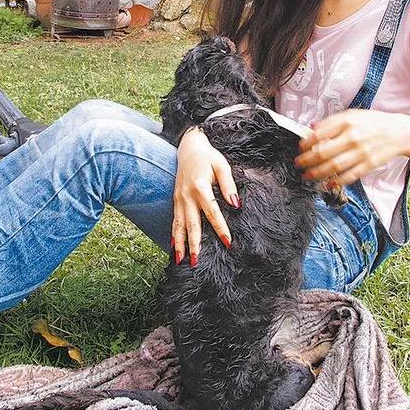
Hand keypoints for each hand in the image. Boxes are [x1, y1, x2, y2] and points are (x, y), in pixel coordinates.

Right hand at [173, 127, 239, 265]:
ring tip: (182, 261)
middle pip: (191, 224)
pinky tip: (173, 248)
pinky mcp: (175, 200)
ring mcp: (179, 199)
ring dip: (180, 244)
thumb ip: (228, 185)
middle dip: (194, 244)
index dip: (220, 228)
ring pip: (179, 225)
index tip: (227, 243)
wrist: (188, 147)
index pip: (212, 212)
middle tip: (197, 262)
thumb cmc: (208, 157)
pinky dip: (173, 235)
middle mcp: (187, 195)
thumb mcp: (222, 166)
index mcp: (200, 187)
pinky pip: (174, 221)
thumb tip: (236, 204)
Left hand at [294, 109, 409, 185]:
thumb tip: (311, 128)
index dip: (306, 143)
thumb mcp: (352, 114)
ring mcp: (361, 152)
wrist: (398, 132)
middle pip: (323, 152)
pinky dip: (337, 181)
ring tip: (307, 176)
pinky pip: (349, 175)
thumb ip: (331, 121)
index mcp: (346, 121)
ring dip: (317, 173)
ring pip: (334, 166)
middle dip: (307, 161)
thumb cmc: (373, 123)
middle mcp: (353, 136)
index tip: (300, 148)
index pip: (319, 134)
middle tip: (298, 164)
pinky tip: (328, 183)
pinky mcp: (369, 164)